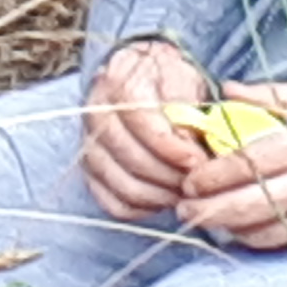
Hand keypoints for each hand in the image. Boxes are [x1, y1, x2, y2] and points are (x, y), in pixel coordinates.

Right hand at [80, 39, 211, 221]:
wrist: (141, 78)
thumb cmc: (167, 80)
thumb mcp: (182, 77)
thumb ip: (187, 108)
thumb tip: (190, 148)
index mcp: (118, 83)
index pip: (142, 124)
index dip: (173, 148)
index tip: (198, 160)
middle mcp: (95, 114)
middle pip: (133, 159)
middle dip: (171, 177)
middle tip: (196, 181)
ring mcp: (89, 146)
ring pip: (124, 187)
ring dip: (160, 196)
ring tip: (184, 191)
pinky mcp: (90, 173)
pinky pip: (114, 204)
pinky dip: (141, 209)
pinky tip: (162, 199)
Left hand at [169, 85, 286, 254]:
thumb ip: (274, 96)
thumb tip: (227, 90)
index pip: (243, 161)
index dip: (208, 173)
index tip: (188, 175)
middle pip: (242, 202)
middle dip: (205, 208)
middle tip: (184, 207)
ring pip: (259, 230)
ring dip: (226, 227)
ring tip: (208, 219)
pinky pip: (282, 244)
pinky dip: (257, 240)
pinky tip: (244, 231)